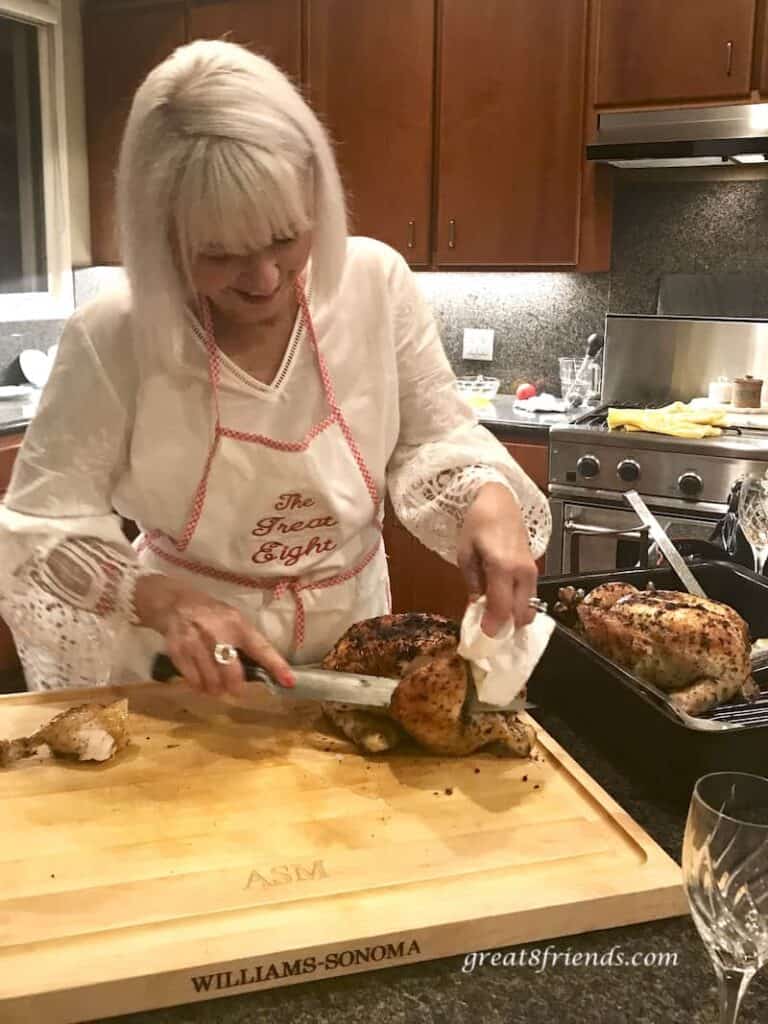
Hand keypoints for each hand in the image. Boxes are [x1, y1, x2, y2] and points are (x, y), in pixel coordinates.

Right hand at [134, 574, 294, 696]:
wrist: (174, 604)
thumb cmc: (211, 615)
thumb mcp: (232, 619)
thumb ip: (245, 642)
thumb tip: (261, 670)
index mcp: (238, 624)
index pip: (261, 647)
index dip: (276, 665)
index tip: (290, 681)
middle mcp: (218, 633)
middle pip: (232, 673)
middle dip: (236, 688)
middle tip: (236, 691)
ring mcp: (196, 643)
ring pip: (211, 682)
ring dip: (216, 690)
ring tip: (216, 686)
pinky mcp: (178, 652)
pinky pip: (193, 681)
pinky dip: (199, 686)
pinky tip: (201, 682)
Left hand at [456, 482, 537, 634]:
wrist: (499, 501)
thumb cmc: (477, 524)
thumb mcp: (465, 554)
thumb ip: (472, 583)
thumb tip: (476, 607)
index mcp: (502, 567)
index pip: (501, 607)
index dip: (493, 626)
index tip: (483, 637)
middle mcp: (522, 573)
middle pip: (520, 613)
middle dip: (505, 627)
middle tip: (487, 630)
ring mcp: (532, 572)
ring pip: (529, 609)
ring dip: (513, 618)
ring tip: (494, 619)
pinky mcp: (535, 570)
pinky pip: (530, 597)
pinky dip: (518, 607)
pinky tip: (503, 605)